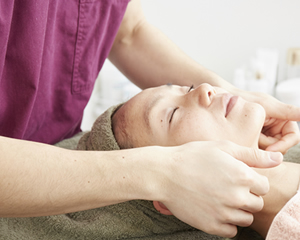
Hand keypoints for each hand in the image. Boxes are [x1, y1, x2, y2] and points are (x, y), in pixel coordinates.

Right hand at [158, 141, 281, 237]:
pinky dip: (226, 222)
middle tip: (227, 186)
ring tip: (220, 197)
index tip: (237, 177)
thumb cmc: (192, 156)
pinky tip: (215, 209)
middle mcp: (236, 197)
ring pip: (245, 218)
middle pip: (256, 203)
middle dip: (246, 195)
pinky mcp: (211, 226)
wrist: (164, 173)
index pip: (264, 186)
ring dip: (237, 209)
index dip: (252, 180)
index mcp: (242, 176)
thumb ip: (253, 155)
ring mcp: (224, 213)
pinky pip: (231, 231)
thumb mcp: (222, 147)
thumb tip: (278, 159)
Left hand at [232, 89, 299, 152]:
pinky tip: (242, 139)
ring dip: (257, 145)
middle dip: (267, 146)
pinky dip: (250, 146)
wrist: (225, 100)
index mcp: (284, 120)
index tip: (269, 149)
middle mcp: (276, 129)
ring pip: (267, 151)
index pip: (293, 138)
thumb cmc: (246, 98)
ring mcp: (265, 135)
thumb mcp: (266, 106)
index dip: (283, 145)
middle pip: (280, 147)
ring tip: (245, 135)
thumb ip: (287, 111)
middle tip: (253, 141)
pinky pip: (256, 150)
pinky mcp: (253, 140)